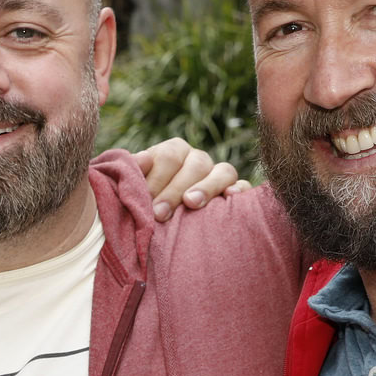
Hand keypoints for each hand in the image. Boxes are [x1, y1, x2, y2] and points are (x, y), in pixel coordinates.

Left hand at [132, 138, 248, 220]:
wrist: (158, 222)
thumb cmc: (142, 202)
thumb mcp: (131, 185)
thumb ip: (131, 173)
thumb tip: (142, 160)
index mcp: (173, 152)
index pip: (169, 156)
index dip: (157, 177)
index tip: (144, 200)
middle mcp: (198, 160)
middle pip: (195, 164)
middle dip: (174, 190)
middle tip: (159, 214)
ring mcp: (219, 175)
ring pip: (223, 171)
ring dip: (207, 187)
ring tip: (191, 203)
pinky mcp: (235, 191)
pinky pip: (245, 186)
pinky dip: (240, 189)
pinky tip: (230, 197)